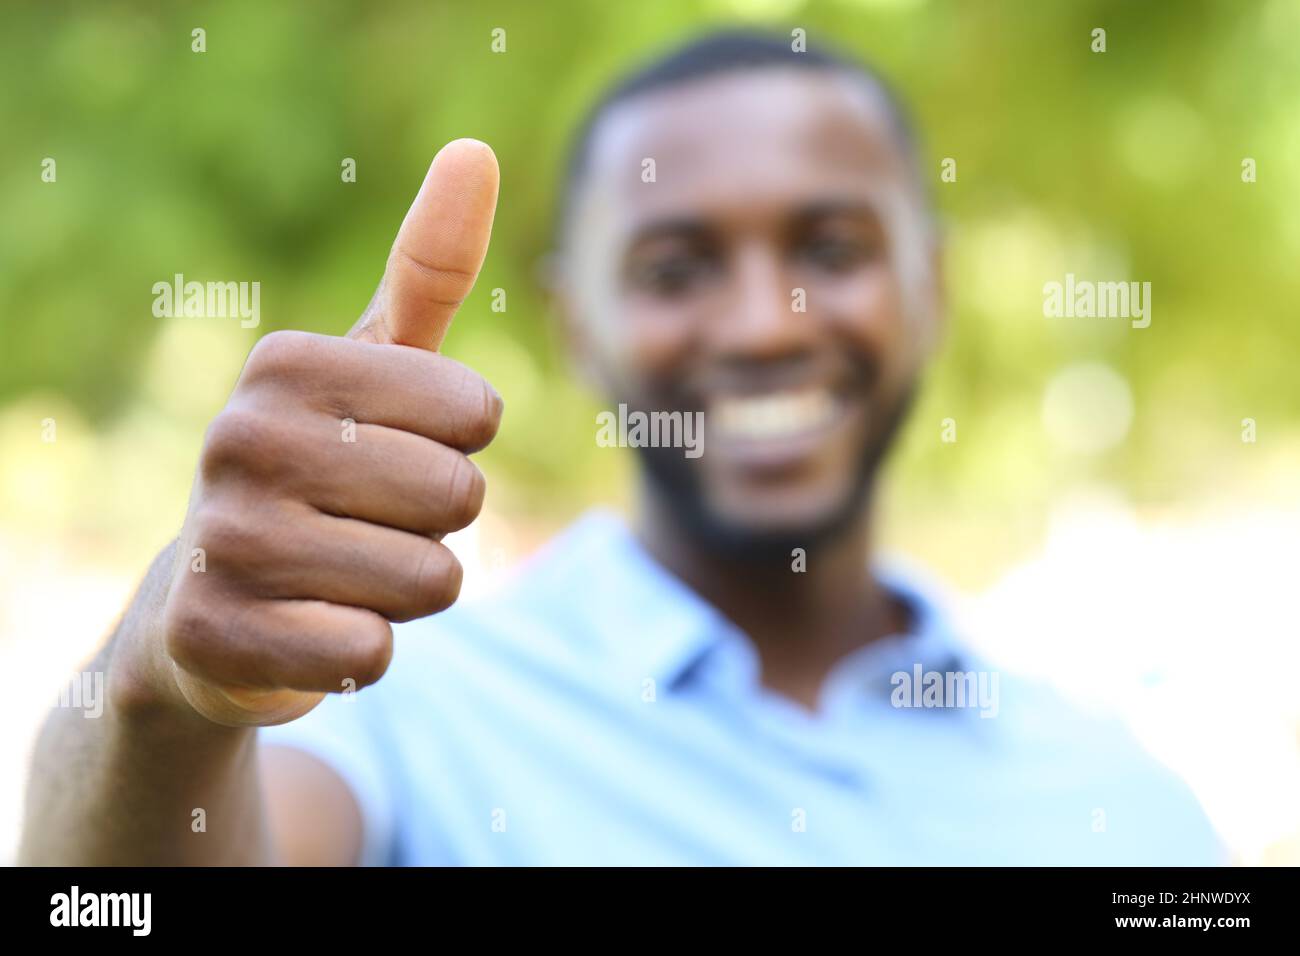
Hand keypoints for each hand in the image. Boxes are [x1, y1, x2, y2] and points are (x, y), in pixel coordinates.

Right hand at [155, 140, 500, 725]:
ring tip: (341, 574)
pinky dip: (366, 651)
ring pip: (428, 581)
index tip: (396, 449)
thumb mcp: (371, 367)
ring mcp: (223, 541)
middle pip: (458, 497)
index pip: (476, 412)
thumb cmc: (319, 470)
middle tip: (366, 522)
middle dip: (440, 526)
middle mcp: (241, 439)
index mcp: (288, 363)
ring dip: (409, 591)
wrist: (210, 600)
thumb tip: (476, 151)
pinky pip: (371, 651)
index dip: (463, 447)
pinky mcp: (216, 638)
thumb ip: (427, 269)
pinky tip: (310, 629)